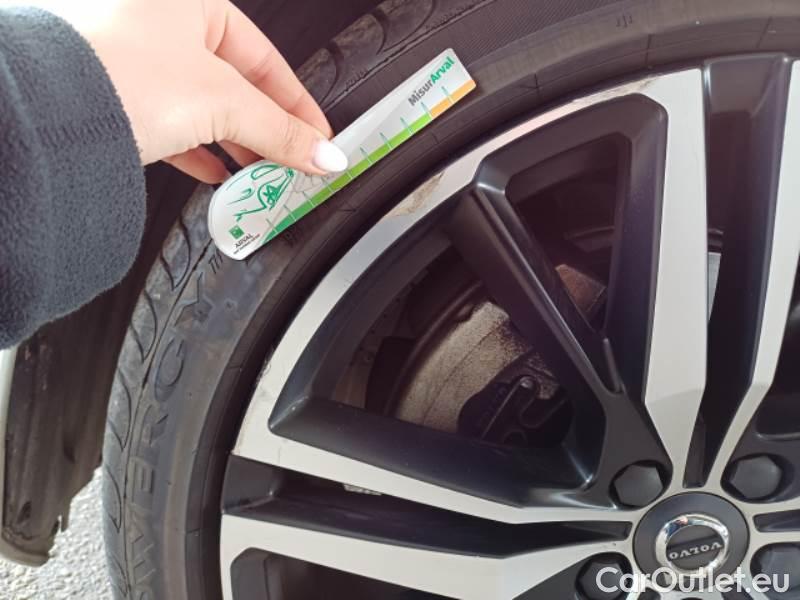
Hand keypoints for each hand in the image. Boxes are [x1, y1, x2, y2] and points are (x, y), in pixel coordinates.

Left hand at [32, 0, 347, 181]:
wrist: (45, 114)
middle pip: (237, 88)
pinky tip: (216, 176)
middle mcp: (161, 26)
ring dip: (237, 149)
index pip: (266, 60)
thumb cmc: (119, 74)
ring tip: (259, 181)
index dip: (299, 106)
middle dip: (269, 134)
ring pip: (205, 111)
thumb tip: (322, 154)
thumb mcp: (223, 102)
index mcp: (192, 4)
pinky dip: (200, 154)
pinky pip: (173, 128)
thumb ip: (280, 130)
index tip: (319, 142)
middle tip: (294, 167)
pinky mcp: (118, 101)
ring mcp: (137, 64)